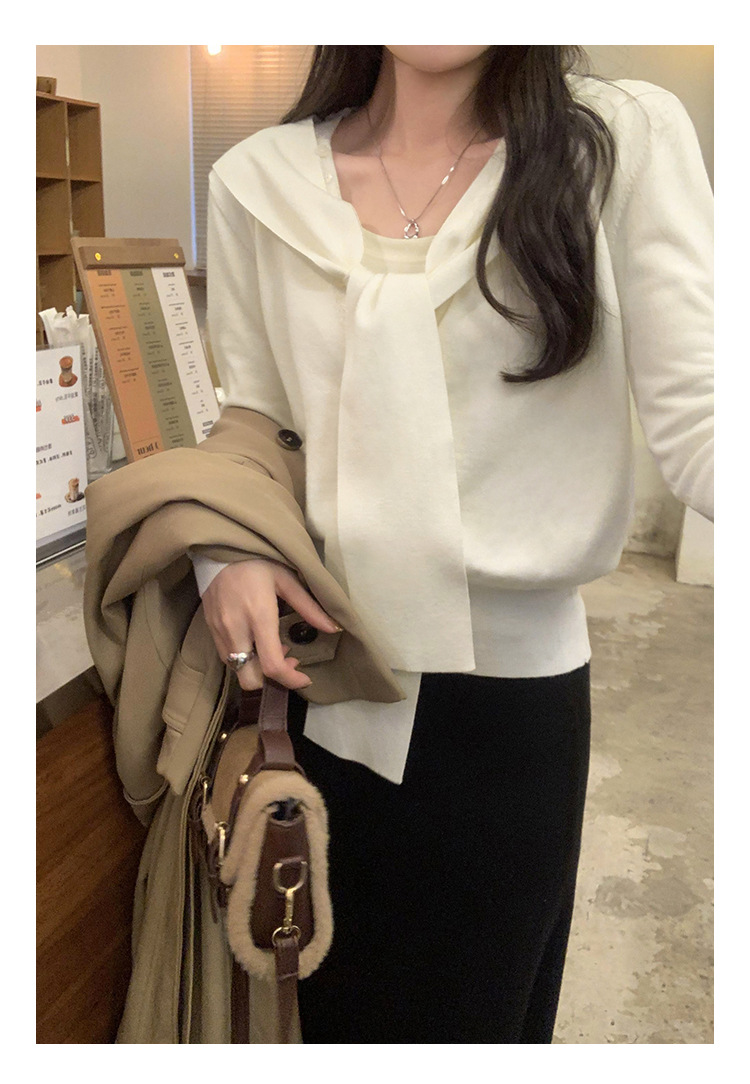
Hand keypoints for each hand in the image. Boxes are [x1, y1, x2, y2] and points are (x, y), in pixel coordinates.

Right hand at [202, 558, 340, 690]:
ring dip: (258, 667)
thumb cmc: (257, 561)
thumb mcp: (286, 579)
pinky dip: (244, 657)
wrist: (219, 547)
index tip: (305, 677)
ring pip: (237, 670)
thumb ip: (309, 607)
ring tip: (274, 646)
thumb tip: (334, 627)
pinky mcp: (209, 629)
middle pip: (250, 678)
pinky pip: (227, 657)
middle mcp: (236, 630)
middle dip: (271, 680)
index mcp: (258, 617)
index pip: (271, 665)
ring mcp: (219, 631)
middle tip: (288, 661)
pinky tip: (256, 639)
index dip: (290, 679)